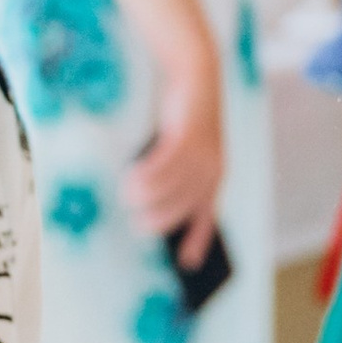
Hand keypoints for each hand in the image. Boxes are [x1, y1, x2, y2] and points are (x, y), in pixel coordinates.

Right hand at [122, 58, 223, 266]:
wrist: (197, 78)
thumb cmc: (184, 120)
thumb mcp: (182, 152)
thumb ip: (172, 177)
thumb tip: (147, 203)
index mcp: (214, 178)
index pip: (207, 217)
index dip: (198, 241)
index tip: (187, 264)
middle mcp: (212, 169)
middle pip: (186, 205)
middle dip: (161, 220)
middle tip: (138, 225)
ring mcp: (203, 152)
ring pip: (173, 185)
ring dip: (147, 195)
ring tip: (127, 198)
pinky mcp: (189, 134)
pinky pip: (166, 163)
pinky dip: (147, 174)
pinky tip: (131, 178)